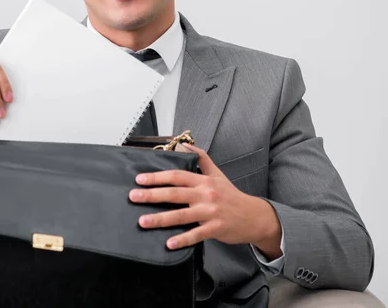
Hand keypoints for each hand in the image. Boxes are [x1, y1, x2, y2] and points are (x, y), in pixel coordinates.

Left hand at [129, 144, 281, 258]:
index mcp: (203, 181)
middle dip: (152, 195)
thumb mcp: (217, 173)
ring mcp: (210, 212)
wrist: (254, 216)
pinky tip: (168, 243)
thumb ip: (201, 158)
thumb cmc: (232, 195)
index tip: (140, 179)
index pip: (177, 176)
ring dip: (160, 219)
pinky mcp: (215, 229)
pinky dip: (182, 239)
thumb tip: (183, 144)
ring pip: (181, 215)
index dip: (157, 177)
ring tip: (143, 221)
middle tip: (133, 197)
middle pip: (175, 193)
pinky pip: (196, 235)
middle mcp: (205, 194)